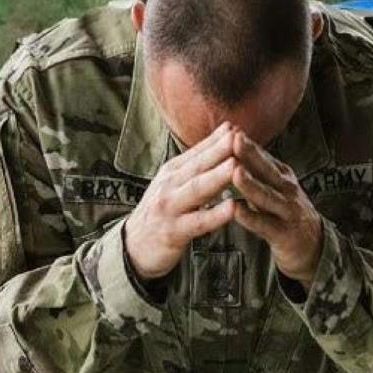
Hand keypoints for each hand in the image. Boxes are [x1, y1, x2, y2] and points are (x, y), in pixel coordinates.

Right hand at [125, 122, 236, 279]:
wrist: (133, 246)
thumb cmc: (161, 212)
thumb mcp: (173, 183)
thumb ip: (196, 164)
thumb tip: (223, 137)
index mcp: (172, 172)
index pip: (196, 152)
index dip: (216, 140)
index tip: (236, 127)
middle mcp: (169, 186)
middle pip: (197, 166)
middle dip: (218, 151)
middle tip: (239, 137)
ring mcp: (170, 208)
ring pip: (197, 190)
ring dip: (217, 177)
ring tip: (236, 165)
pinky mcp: (174, 232)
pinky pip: (198, 222)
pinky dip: (215, 214)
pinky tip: (232, 207)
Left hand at [231, 131, 322, 287]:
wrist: (312, 247)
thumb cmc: (283, 214)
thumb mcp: (271, 187)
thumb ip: (254, 170)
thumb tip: (229, 145)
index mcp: (280, 176)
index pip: (261, 156)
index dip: (246, 143)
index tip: (229, 127)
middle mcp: (286, 189)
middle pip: (266, 170)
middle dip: (250, 154)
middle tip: (234, 138)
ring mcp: (288, 211)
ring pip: (267, 196)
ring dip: (251, 184)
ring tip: (235, 172)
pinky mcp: (285, 234)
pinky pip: (265, 224)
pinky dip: (251, 217)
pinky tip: (236, 210)